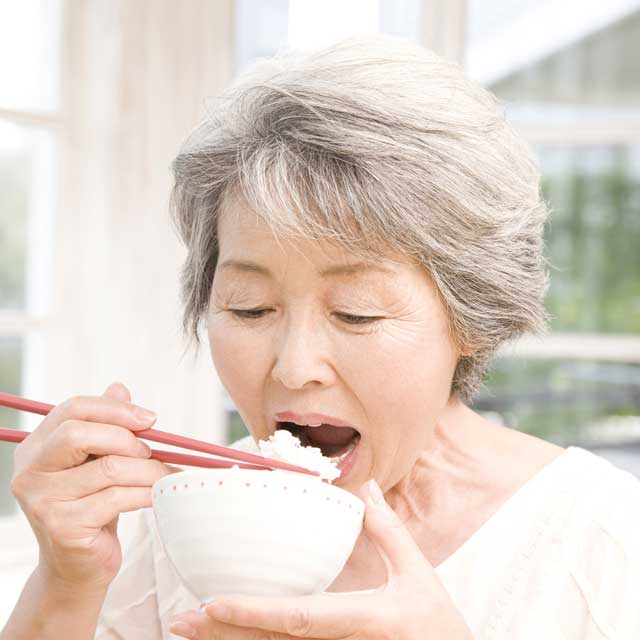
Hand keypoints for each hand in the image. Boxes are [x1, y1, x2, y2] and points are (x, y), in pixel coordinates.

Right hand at [10, 381, 180, 592]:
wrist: (77, 568)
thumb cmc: (91, 507)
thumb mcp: (96, 462)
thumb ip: (105, 425)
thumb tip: (120, 387)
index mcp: (36, 447)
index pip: (73, 409)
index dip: (115, 409)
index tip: (149, 418)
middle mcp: (30, 471)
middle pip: (80, 433)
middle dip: (127, 439)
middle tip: (151, 452)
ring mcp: (42, 501)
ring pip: (108, 467)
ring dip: (147, 469)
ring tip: (164, 475)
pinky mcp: (62, 526)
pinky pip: (117, 497)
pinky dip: (146, 493)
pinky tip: (156, 495)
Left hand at [169, 478, 473, 639]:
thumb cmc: (440, 628)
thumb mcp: (419, 575)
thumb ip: (389, 531)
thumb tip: (365, 487)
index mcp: (364, 620)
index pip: (300, 617)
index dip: (255, 612)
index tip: (213, 603)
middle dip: (224, 636)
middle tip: (181, 621)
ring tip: (191, 632)